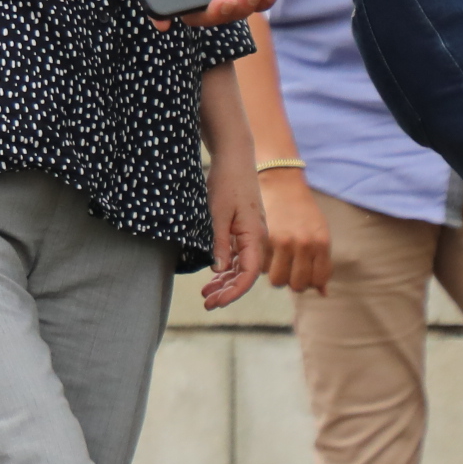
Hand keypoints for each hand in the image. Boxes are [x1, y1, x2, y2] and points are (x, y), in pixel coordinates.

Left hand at [200, 155, 263, 309]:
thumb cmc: (227, 182)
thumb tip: (219, 270)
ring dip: (224, 283)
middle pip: (245, 274)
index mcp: (255, 236)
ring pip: (240, 267)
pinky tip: (212, 278)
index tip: (217, 302)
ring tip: (206, 296)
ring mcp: (250, 235)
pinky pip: (237, 256)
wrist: (234, 159)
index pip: (249, 274)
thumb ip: (219, 241)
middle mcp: (256, 239)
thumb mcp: (218, 213)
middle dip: (227, 292)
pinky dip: (225, 269)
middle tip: (207, 304)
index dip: (234, 292)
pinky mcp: (242, 231)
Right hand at [257, 170, 330, 294]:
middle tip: (290, 269)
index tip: (306, 273)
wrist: (282, 184)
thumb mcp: (320, 233)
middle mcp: (303, 244)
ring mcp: (281, 242)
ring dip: (277, 275)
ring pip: (277, 280)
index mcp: (321, 242)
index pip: (318, 280)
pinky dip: (264, 264)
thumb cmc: (304, 210)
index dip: (312, 281)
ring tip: (278, 262)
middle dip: (293, 280)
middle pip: (297, 285)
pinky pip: (263, 266)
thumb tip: (323, 294)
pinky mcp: (263, 239)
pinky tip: (268, 253)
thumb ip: (322, 262)